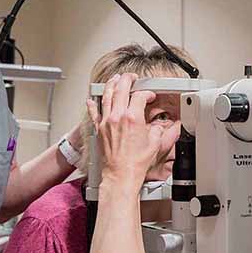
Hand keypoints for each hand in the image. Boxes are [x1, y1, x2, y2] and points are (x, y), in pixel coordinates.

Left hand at [87, 73, 164, 187]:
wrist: (121, 175)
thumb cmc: (136, 163)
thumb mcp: (155, 144)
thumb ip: (158, 131)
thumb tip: (159, 127)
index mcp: (133, 118)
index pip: (140, 96)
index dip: (147, 93)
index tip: (150, 96)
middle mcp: (118, 117)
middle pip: (121, 89)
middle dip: (127, 79)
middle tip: (131, 77)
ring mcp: (106, 122)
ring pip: (107, 96)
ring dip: (112, 85)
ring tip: (115, 79)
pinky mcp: (99, 130)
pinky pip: (94, 113)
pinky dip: (92, 105)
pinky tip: (91, 100)